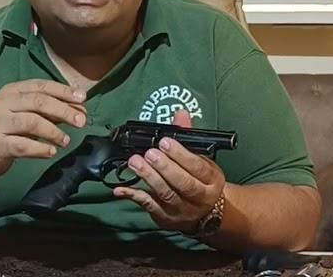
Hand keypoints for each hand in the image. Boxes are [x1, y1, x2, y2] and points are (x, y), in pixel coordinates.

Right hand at [0, 79, 86, 178]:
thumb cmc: (8, 129)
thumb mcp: (27, 113)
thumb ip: (51, 110)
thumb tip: (80, 110)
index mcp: (13, 90)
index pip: (41, 86)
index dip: (63, 91)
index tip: (82, 98)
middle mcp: (5, 102)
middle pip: (38, 102)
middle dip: (63, 110)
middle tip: (81, 121)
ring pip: (31, 121)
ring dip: (53, 131)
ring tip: (66, 140)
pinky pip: (22, 145)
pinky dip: (40, 148)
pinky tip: (51, 151)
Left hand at [113, 110, 225, 232]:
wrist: (207, 214)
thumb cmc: (200, 179)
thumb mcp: (201, 158)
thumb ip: (188, 136)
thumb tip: (180, 113)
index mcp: (212, 179)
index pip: (198, 167)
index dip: (181, 155)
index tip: (165, 142)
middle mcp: (200, 197)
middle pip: (183, 183)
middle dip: (165, 167)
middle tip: (149, 153)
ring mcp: (182, 210)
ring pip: (165, 194)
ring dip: (149, 178)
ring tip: (135, 162)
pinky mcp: (165, 218)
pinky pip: (148, 206)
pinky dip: (133, 196)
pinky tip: (121, 188)